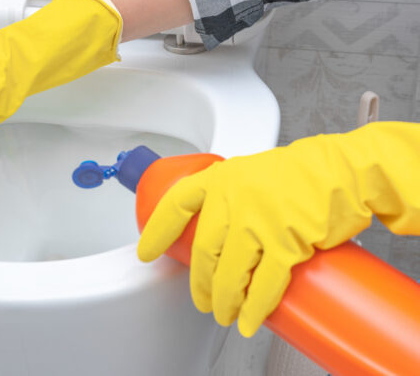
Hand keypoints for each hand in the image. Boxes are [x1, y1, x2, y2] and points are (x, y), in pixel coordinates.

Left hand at [137, 122, 419, 336]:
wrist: (346, 171)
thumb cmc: (302, 172)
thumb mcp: (251, 172)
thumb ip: (229, 197)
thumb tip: (215, 234)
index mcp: (220, 178)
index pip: (176, 205)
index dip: (157, 232)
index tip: (146, 253)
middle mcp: (233, 198)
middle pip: (203, 251)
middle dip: (199, 283)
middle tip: (202, 299)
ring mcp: (259, 220)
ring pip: (229, 272)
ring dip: (223, 301)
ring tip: (224, 313)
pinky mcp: (287, 241)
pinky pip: (263, 283)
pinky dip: (254, 307)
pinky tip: (249, 320)